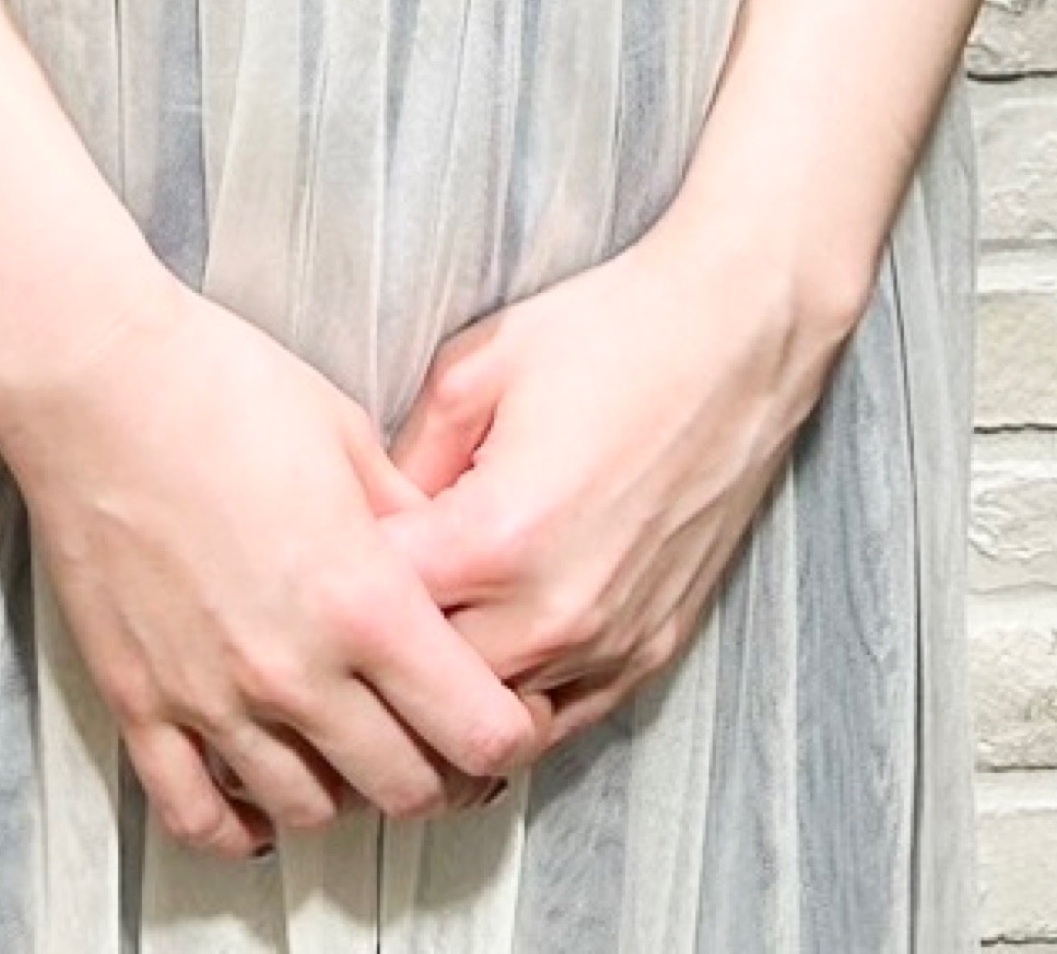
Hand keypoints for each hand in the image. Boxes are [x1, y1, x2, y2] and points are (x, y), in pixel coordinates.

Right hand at [0, 277, 539, 857]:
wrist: (98, 380)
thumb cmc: (221, 386)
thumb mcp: (351, 438)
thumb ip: (409, 524)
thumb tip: (447, 573)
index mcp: (363, 600)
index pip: (476, 730)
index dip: (506, 733)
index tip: (502, 713)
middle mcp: (294, 669)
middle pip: (404, 789)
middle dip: (439, 773)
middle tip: (435, 737)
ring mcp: (213, 697)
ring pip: (310, 812)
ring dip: (345, 793)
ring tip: (349, 749)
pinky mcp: (142, 702)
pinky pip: (198, 816)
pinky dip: (241, 825)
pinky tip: (260, 796)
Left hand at [382, 222, 841, 750]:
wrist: (736, 335)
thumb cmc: (610, 333)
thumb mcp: (472, 369)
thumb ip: (404, 459)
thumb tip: (365, 522)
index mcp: (496, 539)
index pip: (374, 611)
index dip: (337, 583)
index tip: (321, 558)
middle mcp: (553, 613)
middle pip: (426, 688)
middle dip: (385, 652)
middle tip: (359, 610)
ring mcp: (609, 643)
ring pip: (492, 722)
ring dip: (451, 688)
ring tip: (422, 637)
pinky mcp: (651, 651)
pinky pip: (563, 719)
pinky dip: (520, 699)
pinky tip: (495, 650)